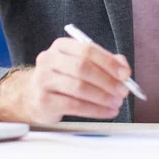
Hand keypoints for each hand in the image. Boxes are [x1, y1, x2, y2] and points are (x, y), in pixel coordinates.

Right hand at [0, 38, 130, 123]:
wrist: (33, 96)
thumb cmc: (64, 78)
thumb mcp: (81, 64)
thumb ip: (105, 62)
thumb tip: (124, 69)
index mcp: (61, 46)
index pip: (87, 49)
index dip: (109, 62)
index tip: (125, 74)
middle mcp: (49, 59)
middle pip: (83, 68)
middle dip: (107, 81)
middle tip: (123, 91)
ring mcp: (43, 80)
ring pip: (79, 88)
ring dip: (103, 97)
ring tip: (117, 103)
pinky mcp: (44, 101)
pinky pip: (74, 106)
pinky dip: (95, 110)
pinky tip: (107, 112)